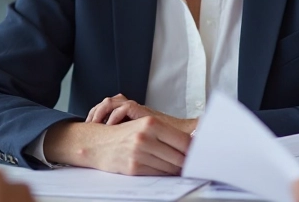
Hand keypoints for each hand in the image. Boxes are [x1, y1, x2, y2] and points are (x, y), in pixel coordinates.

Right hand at [45, 117, 190, 174]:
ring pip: (170, 166)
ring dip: (177, 169)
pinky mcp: (134, 168)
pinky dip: (165, 174)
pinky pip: (158, 174)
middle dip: (187, 161)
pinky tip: (167, 171)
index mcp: (151, 123)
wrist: (98, 144)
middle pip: (179, 156)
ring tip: (181, 167)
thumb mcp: (144, 125)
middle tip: (194, 163)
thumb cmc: (123, 134)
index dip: (193, 150)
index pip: (183, 141)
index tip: (201, 153)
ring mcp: (139, 153)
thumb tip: (191, 143)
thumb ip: (166, 133)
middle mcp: (145, 137)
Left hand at [86, 93, 196, 133]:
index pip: (105, 109)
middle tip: (86, 126)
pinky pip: (120, 109)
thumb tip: (111, 143)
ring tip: (93, 125)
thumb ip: (127, 136)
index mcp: (128, 113)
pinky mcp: (140, 110)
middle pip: (104, 105)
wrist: (180, 134)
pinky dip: (112, 116)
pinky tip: (108, 126)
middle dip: (93, 114)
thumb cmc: (162, 140)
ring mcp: (135, 108)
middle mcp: (130, 108)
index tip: (86, 128)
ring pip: (108, 103)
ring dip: (99, 113)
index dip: (94, 117)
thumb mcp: (140, 139)